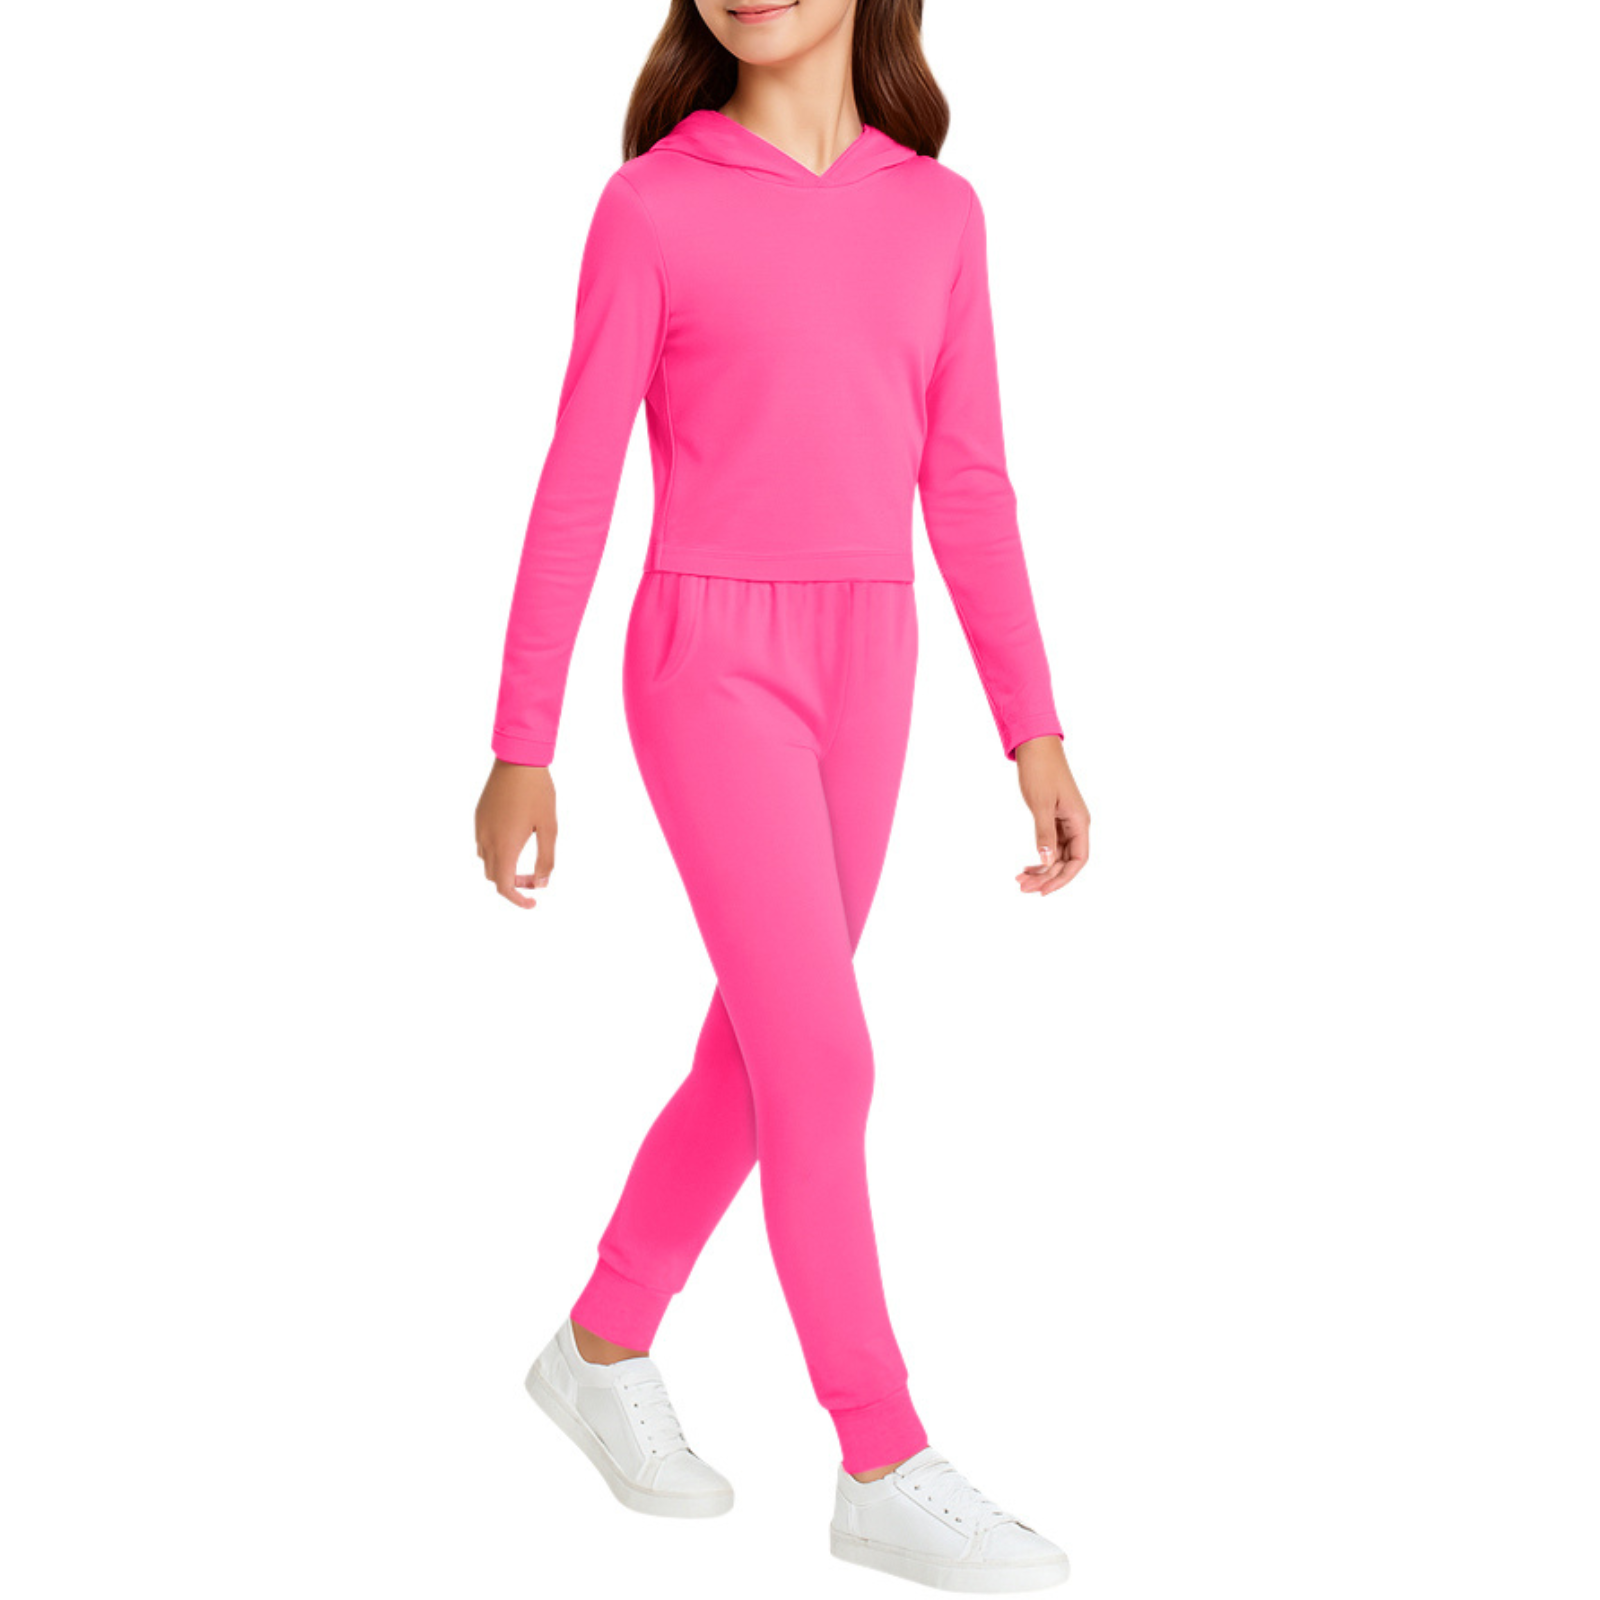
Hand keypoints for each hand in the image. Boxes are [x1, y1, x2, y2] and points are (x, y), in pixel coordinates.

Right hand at [475, 759, 555, 907]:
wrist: (518, 760)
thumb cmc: (538, 793)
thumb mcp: (549, 828)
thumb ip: (546, 859)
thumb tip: (541, 883)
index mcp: (505, 846)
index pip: (504, 886)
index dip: (517, 900)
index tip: (532, 902)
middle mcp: (487, 840)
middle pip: (494, 877)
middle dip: (513, 884)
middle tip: (534, 879)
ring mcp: (480, 828)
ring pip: (486, 862)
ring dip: (503, 869)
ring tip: (524, 862)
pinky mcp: (478, 817)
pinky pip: (482, 844)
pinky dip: (496, 853)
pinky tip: (514, 841)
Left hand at [1012, 736, 1088, 896]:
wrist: (1036, 746)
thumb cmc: (1041, 770)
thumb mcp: (1041, 804)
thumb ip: (1044, 833)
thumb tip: (1046, 860)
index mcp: (1079, 821)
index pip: (1078, 860)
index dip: (1063, 878)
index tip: (1043, 890)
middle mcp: (1076, 824)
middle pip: (1066, 861)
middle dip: (1046, 876)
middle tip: (1022, 887)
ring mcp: (1065, 821)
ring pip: (1057, 854)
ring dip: (1041, 869)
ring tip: (1020, 879)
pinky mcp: (1054, 818)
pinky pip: (1051, 844)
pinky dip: (1039, 856)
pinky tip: (1027, 865)